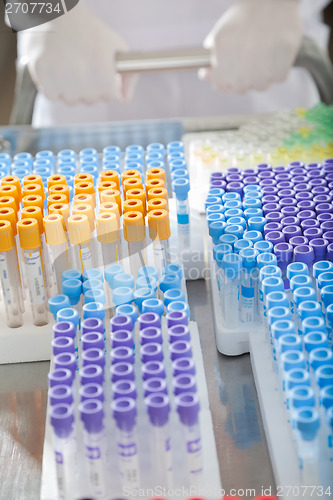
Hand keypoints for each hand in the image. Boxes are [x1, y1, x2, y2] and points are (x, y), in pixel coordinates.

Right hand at [19, 2, 135, 104]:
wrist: (57, 12)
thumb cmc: (89, 30)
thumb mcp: (117, 47)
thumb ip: (129, 76)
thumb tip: (125, 99)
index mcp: (102, 65)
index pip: (108, 96)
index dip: (105, 84)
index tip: (98, 72)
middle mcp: (81, 72)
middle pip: (90, 100)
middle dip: (88, 88)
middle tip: (81, 66)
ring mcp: (60, 73)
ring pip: (71, 100)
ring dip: (70, 89)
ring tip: (68, 67)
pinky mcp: (41, 71)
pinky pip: (52, 96)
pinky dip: (53, 87)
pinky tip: (55, 70)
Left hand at [199, 0, 302, 93]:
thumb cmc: (245, 16)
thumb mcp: (221, 33)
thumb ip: (211, 57)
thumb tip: (207, 75)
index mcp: (224, 55)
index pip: (221, 86)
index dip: (222, 83)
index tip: (225, 78)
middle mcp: (242, 63)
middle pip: (241, 89)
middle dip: (242, 80)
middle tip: (247, 65)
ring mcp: (263, 65)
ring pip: (261, 86)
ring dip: (260, 77)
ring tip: (262, 58)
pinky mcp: (283, 61)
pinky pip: (279, 78)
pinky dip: (277, 71)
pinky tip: (274, 56)